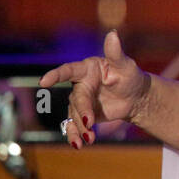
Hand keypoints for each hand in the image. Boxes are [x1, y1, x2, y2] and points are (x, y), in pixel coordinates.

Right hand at [39, 29, 148, 147]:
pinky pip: (74, 125)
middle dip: (81, 111)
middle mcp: (80, 84)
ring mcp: (80, 101)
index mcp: (87, 69)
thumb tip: (113, 34)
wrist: (134, 97)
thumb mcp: (125, 65)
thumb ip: (116, 53)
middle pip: (76, 99)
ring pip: (73, 115)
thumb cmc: (129, 76)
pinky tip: (78, 144)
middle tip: (90, 121)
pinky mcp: (82, 115)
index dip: (56, 75)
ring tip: (88, 140)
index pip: (69, 70)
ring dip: (80, 128)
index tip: (44, 82)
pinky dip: (75, 135)